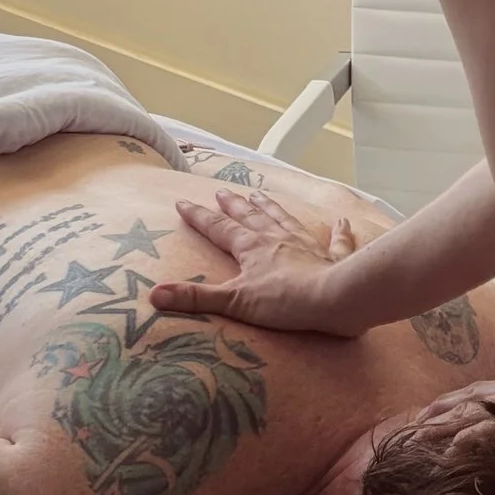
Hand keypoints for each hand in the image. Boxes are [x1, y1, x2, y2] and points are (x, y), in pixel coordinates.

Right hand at [150, 184, 362, 334]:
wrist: (333, 300)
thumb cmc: (284, 302)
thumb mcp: (234, 302)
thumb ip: (196, 298)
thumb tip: (154, 295)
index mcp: (251, 247)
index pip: (219, 228)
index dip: (199, 216)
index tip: (182, 202)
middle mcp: (276, 239)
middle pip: (251, 217)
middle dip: (234, 205)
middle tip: (222, 191)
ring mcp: (306, 246)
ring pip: (284, 220)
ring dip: (271, 208)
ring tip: (260, 195)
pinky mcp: (332, 259)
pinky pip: (336, 242)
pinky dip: (337, 233)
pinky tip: (340, 222)